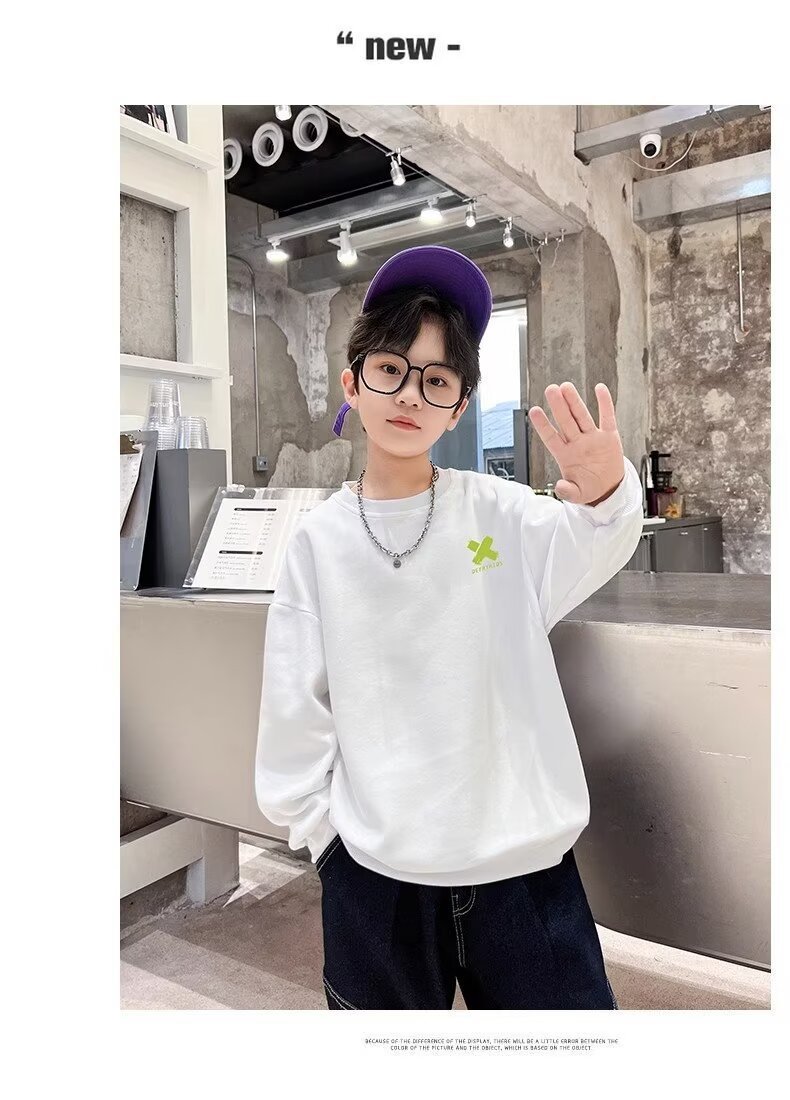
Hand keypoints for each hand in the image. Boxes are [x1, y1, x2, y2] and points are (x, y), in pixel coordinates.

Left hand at [527, 382, 624, 504]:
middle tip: (551, 389)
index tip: (534, 411)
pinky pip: (607, 417)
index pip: (551, 437)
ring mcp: (593, 438)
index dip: (543, 425)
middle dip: (558, 406)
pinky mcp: (609, 437)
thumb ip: (567, 492)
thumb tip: (559, 487)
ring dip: (574, 402)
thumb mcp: (577, 495)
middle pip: (566, 421)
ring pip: (582, 416)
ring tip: (566, 386)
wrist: (609, 489)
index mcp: (566, 455)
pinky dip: (605, 403)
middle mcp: (577, 443)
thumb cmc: (589, 489)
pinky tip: (599, 389)